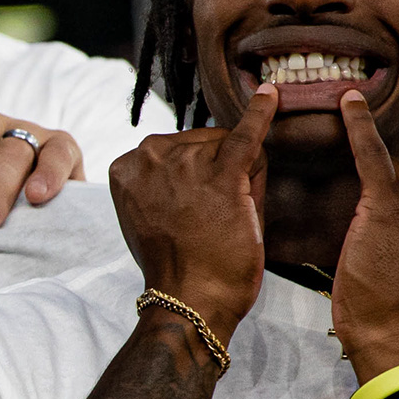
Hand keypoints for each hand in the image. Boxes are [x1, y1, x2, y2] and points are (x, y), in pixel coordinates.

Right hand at [105, 84, 273, 339]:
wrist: (187, 302)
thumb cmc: (175, 267)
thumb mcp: (154, 214)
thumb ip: (172, 179)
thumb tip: (221, 144)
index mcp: (126, 165)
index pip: (178, 151)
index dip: (196, 180)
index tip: (189, 213)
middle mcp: (150, 153)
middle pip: (205, 143)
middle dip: (218, 173)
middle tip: (210, 222)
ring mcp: (186, 159)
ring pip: (231, 148)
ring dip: (239, 179)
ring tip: (226, 220)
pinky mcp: (222, 172)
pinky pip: (247, 135)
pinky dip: (262, 113)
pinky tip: (272, 95)